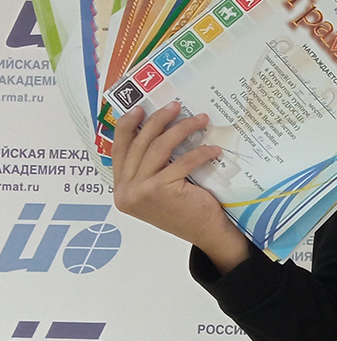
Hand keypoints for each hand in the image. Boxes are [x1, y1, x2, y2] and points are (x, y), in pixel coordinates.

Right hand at [112, 102, 250, 273]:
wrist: (206, 233)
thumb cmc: (187, 208)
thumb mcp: (161, 187)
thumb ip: (151, 166)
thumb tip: (158, 129)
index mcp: (121, 188)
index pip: (118, 150)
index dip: (127, 126)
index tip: (140, 108)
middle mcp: (125, 191)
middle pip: (139, 143)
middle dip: (158, 120)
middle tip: (175, 106)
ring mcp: (140, 191)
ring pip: (159, 147)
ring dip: (181, 129)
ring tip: (199, 119)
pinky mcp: (160, 190)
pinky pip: (182, 161)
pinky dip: (200, 152)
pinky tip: (213, 149)